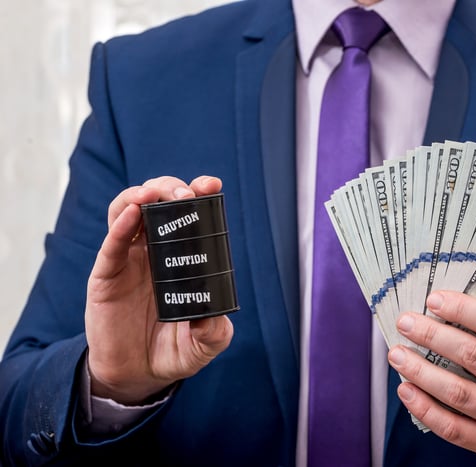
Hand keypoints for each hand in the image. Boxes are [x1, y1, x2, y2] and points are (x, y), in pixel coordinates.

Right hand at [85, 176, 233, 404]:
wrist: (137, 375)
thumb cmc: (173, 351)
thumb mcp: (202, 345)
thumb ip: (214, 332)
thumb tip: (217, 317)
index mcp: (182, 256)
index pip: (189, 214)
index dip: (199, 193)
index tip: (211, 185)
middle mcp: (155, 251)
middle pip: (158, 202)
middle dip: (172, 189)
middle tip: (188, 196)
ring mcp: (129, 260)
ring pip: (128, 210)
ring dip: (141, 195)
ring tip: (153, 194)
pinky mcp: (106, 276)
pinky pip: (111, 244)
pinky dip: (120, 225)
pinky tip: (132, 215)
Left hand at [388, 290, 475, 465]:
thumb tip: (454, 309)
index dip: (463, 310)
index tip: (435, 300)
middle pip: (473, 356)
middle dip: (432, 336)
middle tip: (406, 322)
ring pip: (458, 393)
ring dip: (420, 371)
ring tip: (397, 354)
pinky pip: (453, 428)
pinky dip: (425, 408)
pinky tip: (406, 390)